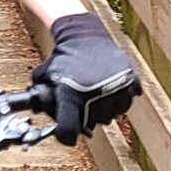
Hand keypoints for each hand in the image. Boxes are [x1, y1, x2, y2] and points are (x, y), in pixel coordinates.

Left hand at [34, 14, 138, 141]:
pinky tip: (109, 87)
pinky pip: (127, 102)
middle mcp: (94, 95)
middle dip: (87, 116)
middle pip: (93, 124)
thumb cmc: (64, 57)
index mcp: (71, 96)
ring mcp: (115, 89)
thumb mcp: (47, 77)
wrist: (84, 35)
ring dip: (105, 108)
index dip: (66, 135)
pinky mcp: (130, 82)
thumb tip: (40, 116)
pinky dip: (120, 98)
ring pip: (112, 115)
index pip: (68, 132)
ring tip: (96, 91)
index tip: (67, 133)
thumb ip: (43, 99)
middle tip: (83, 100)